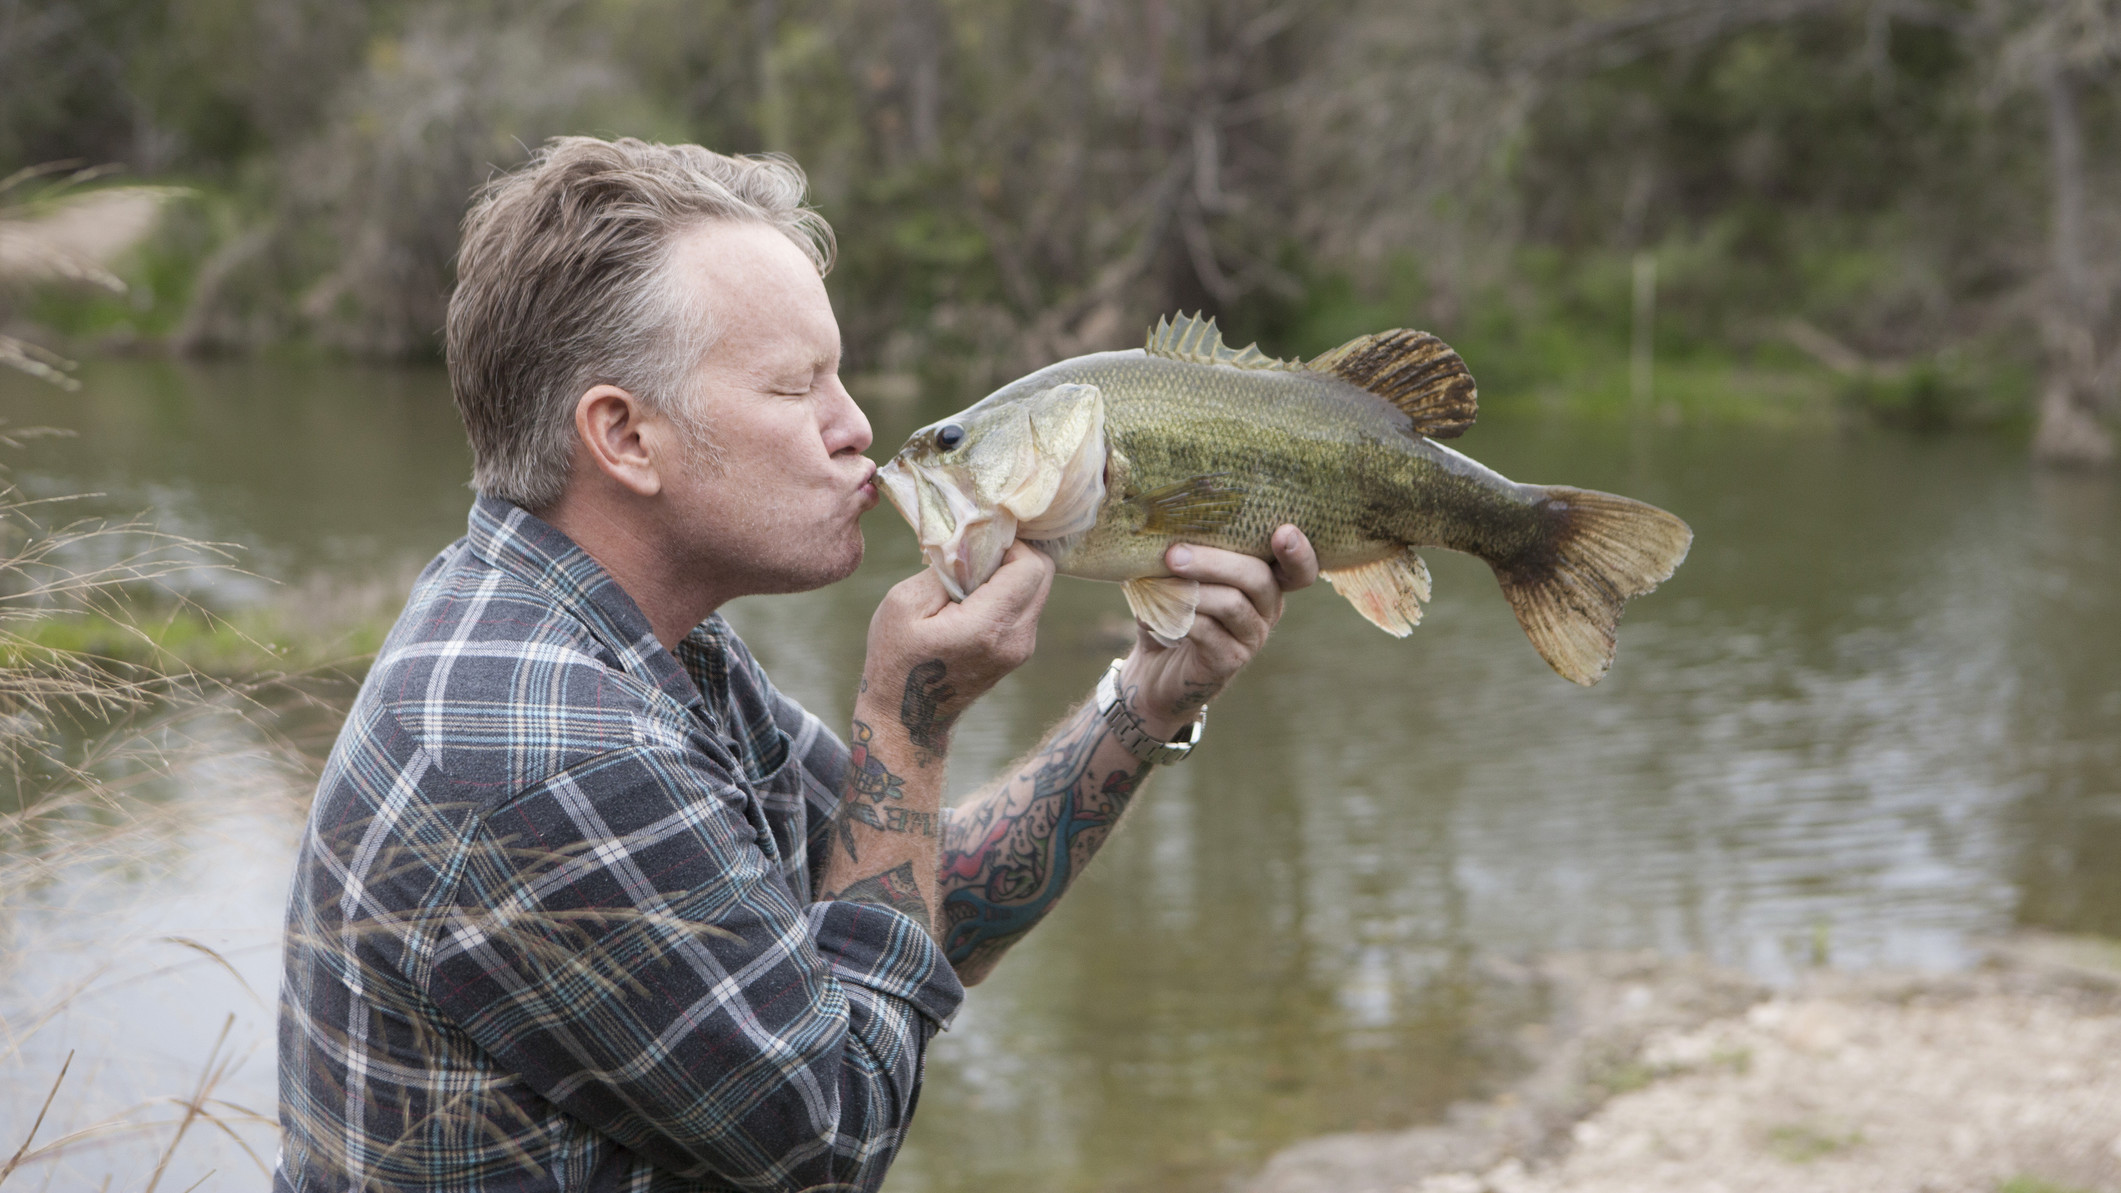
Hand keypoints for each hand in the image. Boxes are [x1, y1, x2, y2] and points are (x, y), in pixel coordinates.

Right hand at [862, 541, 1056, 755]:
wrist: (908, 718)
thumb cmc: (896, 659)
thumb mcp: (904, 604)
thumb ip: (944, 568)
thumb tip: (973, 542)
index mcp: (988, 626)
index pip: (1030, 566)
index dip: (1010, 544)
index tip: (978, 542)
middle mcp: (1016, 639)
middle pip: (1042, 574)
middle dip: (1014, 554)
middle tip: (976, 553)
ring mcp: (1022, 649)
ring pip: (1037, 589)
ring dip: (1010, 573)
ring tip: (969, 579)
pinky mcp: (1019, 652)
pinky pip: (1027, 606)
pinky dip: (1008, 592)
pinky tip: (974, 598)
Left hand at [1122, 525, 1316, 737]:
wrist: (1153, 669)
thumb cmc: (1170, 609)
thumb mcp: (1180, 575)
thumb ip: (1186, 552)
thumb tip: (1167, 530)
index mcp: (1264, 580)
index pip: (1298, 568)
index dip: (1299, 552)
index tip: (1284, 531)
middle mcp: (1267, 608)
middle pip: (1258, 577)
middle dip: (1215, 562)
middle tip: (1174, 555)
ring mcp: (1252, 637)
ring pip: (1232, 603)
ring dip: (1192, 590)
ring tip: (1156, 584)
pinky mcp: (1229, 660)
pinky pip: (1209, 631)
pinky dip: (1179, 618)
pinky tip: (1154, 616)